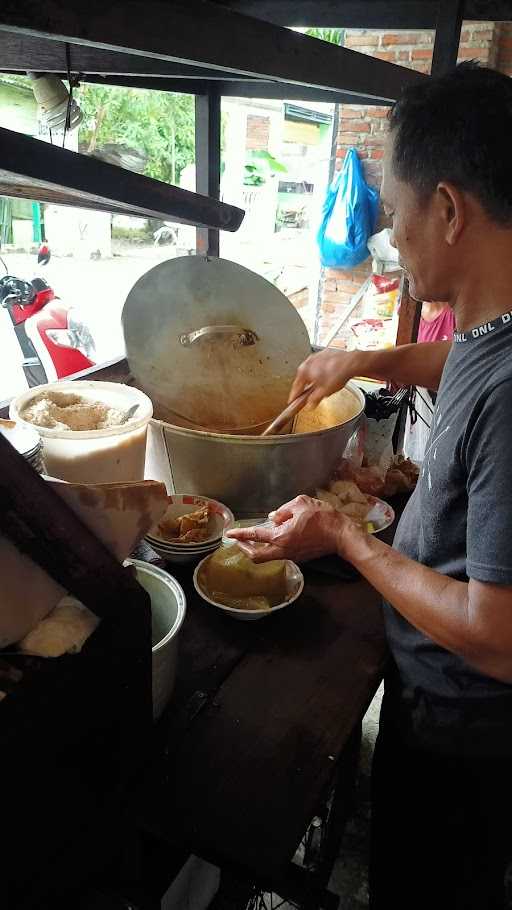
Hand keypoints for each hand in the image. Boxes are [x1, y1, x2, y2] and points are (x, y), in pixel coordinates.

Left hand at [225, 495, 355, 562]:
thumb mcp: (301, 504)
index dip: (240, 534)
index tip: (229, 534)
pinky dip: (271, 548)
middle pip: (257, 556)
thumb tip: (272, 518)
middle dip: (245, 549)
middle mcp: (283, 549)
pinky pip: (280, 554)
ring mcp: (292, 555)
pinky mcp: (299, 557)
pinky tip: (275, 538)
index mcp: (281, 536)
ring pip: (268, 556)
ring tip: (254, 539)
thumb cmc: (322, 517)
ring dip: (258, 549)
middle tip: (239, 541)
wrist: (341, 535)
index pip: (255, 536)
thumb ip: (283, 510)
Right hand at [289, 348, 364, 407]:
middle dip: (305, 387)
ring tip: (321, 385)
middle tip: (308, 395)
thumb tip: (310, 404)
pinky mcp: (325, 353)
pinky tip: (328, 376)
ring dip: (314, 378)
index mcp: (304, 371)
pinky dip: (321, 371)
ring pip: (311, 370)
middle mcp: (308, 362)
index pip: (295, 388)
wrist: (351, 362)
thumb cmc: (338, 374)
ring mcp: (316, 356)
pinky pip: (319, 365)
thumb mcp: (324, 392)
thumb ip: (314, 400)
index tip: (292, 401)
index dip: (294, 396)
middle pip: (303, 378)